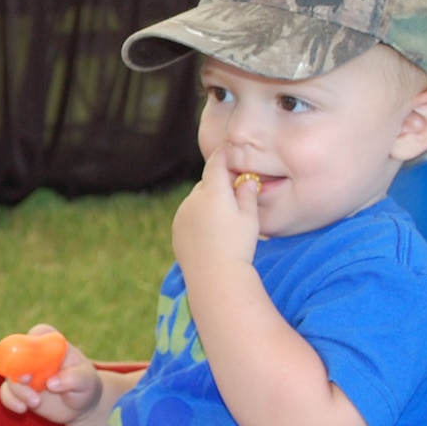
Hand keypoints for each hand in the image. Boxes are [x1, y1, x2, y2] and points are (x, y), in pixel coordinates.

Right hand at [0, 324, 102, 425]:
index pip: (38, 334)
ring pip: (10, 375)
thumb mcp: (87, 381)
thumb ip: (74, 378)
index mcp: (51, 342)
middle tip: (27, 380)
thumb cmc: (85, 386)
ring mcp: (23, 371)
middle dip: (17, 366)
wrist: (80, 405)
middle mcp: (33, 353)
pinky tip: (22, 409)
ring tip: (35, 403)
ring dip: (19, 390)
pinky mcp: (18, 389)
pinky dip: (11, 400)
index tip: (38, 358)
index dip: (34, 344)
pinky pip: (6, 393)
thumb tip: (52, 382)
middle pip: (16, 352)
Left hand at [172, 147, 259, 277]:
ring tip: (222, 221)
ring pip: (196, 200)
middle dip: (218, 185)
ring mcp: (182, 214)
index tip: (227, 149)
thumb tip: (247, 180)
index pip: (216, 163)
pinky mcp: (176, 229)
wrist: (214, 276)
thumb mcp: (250, 218)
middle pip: (206, 183)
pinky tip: (210, 232)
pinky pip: (188, 215)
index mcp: (213, 191)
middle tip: (234, 196)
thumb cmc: (238, 246)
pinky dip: (197, 217)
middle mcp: (193, 198)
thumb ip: (248, 194)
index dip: (222, 155)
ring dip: (207, 202)